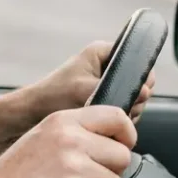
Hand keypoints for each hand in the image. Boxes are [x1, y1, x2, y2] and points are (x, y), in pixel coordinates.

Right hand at [0, 105, 136, 177]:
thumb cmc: (10, 175)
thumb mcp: (41, 137)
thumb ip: (75, 133)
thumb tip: (112, 141)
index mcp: (63, 121)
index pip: (117, 117)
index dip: (126, 135)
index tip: (121, 146)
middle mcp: (70, 140)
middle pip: (122, 155)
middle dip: (109, 172)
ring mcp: (72, 168)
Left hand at [8, 41, 155, 124]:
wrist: (32, 115)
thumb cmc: (53, 97)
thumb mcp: (86, 89)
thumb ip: (116, 89)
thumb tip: (145, 91)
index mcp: (103, 52)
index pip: (138, 61)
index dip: (141, 79)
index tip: (134, 94)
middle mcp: (107, 66)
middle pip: (140, 83)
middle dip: (133, 100)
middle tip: (114, 107)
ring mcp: (107, 84)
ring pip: (134, 100)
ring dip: (127, 112)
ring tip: (103, 115)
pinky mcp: (104, 100)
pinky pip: (124, 111)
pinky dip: (119, 120)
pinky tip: (105, 125)